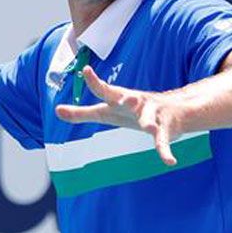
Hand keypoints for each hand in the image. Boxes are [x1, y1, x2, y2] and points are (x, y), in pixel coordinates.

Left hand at [54, 65, 185, 165]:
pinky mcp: (165, 130)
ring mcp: (152, 116)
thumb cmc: (132, 111)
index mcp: (120, 98)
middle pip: (131, 100)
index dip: (95, 81)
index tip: (85, 70)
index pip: (105, 90)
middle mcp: (136, 103)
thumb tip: (57, 111)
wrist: (174, 110)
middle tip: (125, 99)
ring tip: (150, 128)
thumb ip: (81, 113)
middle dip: (128, 99)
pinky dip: (165, 152)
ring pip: (150, 119)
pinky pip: (163, 142)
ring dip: (150, 122)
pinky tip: (170, 162)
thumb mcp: (105, 112)